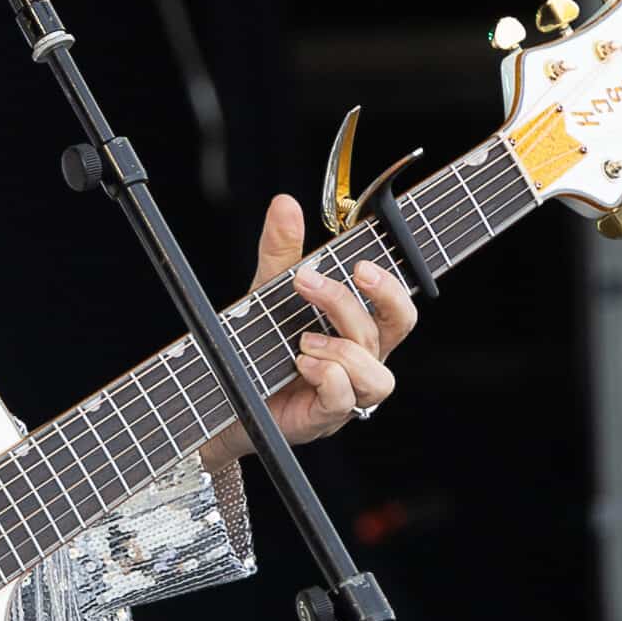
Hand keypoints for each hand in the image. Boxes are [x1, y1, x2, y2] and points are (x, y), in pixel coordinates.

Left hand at [200, 193, 418, 469]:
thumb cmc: (259, 343)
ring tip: (303, 339)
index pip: (397, 305)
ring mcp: (348, 392)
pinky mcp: (325, 417)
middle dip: (377, 300)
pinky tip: (301, 361)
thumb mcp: (268, 291)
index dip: (391, 285)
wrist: (223, 391)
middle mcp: (362, 359)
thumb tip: (285, 203)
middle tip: (336, 279)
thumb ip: (280, 250)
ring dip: (343, 348)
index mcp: (359, 328)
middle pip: (397, 328)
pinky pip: (345, 399)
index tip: (359, 263)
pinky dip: (327, 376)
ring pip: (377, 373)